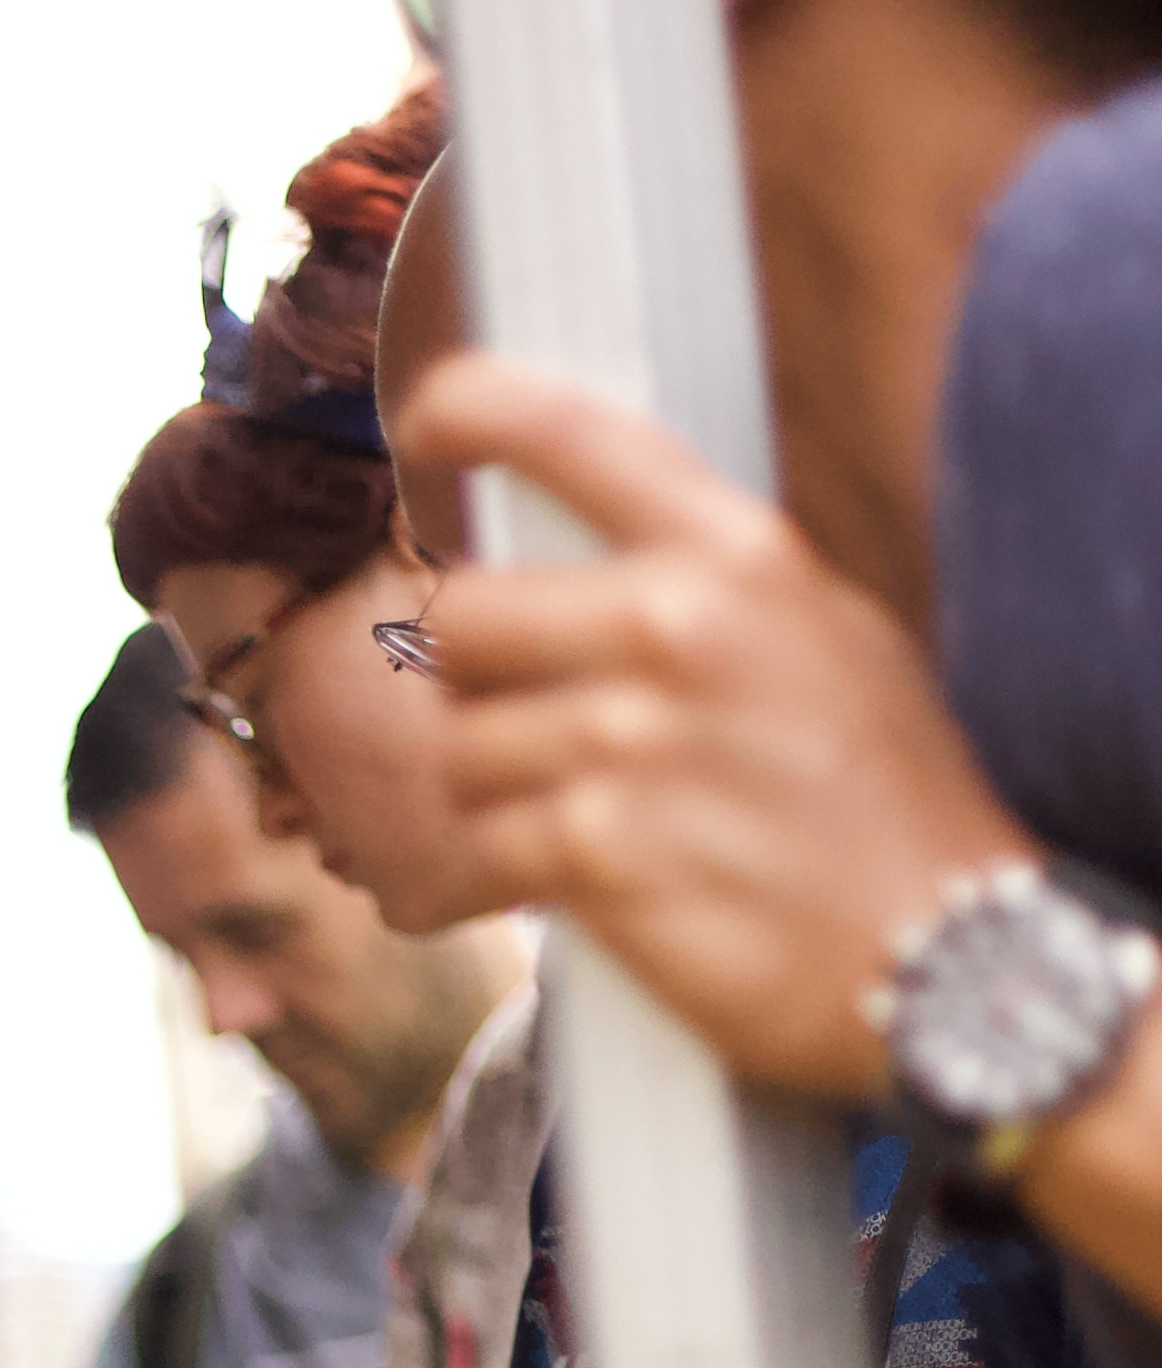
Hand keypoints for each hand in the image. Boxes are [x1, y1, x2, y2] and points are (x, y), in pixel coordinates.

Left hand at [401, 357, 1029, 1099]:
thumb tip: (583, 563)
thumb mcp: (829, 639)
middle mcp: (678, 627)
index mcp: (738, 555)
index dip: (473, 411)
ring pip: (459, 748)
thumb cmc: (885, 805)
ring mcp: (632, 739)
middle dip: (479, 685)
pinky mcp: (598, 850)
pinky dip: (509, 876)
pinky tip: (580, 885)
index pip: (572, 435)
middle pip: (465, 620)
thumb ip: (710, 589)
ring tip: (584, 822)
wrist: (940, 956)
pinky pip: (481, 848)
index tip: (427, 422)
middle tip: (537, 730)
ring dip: (495, 796)